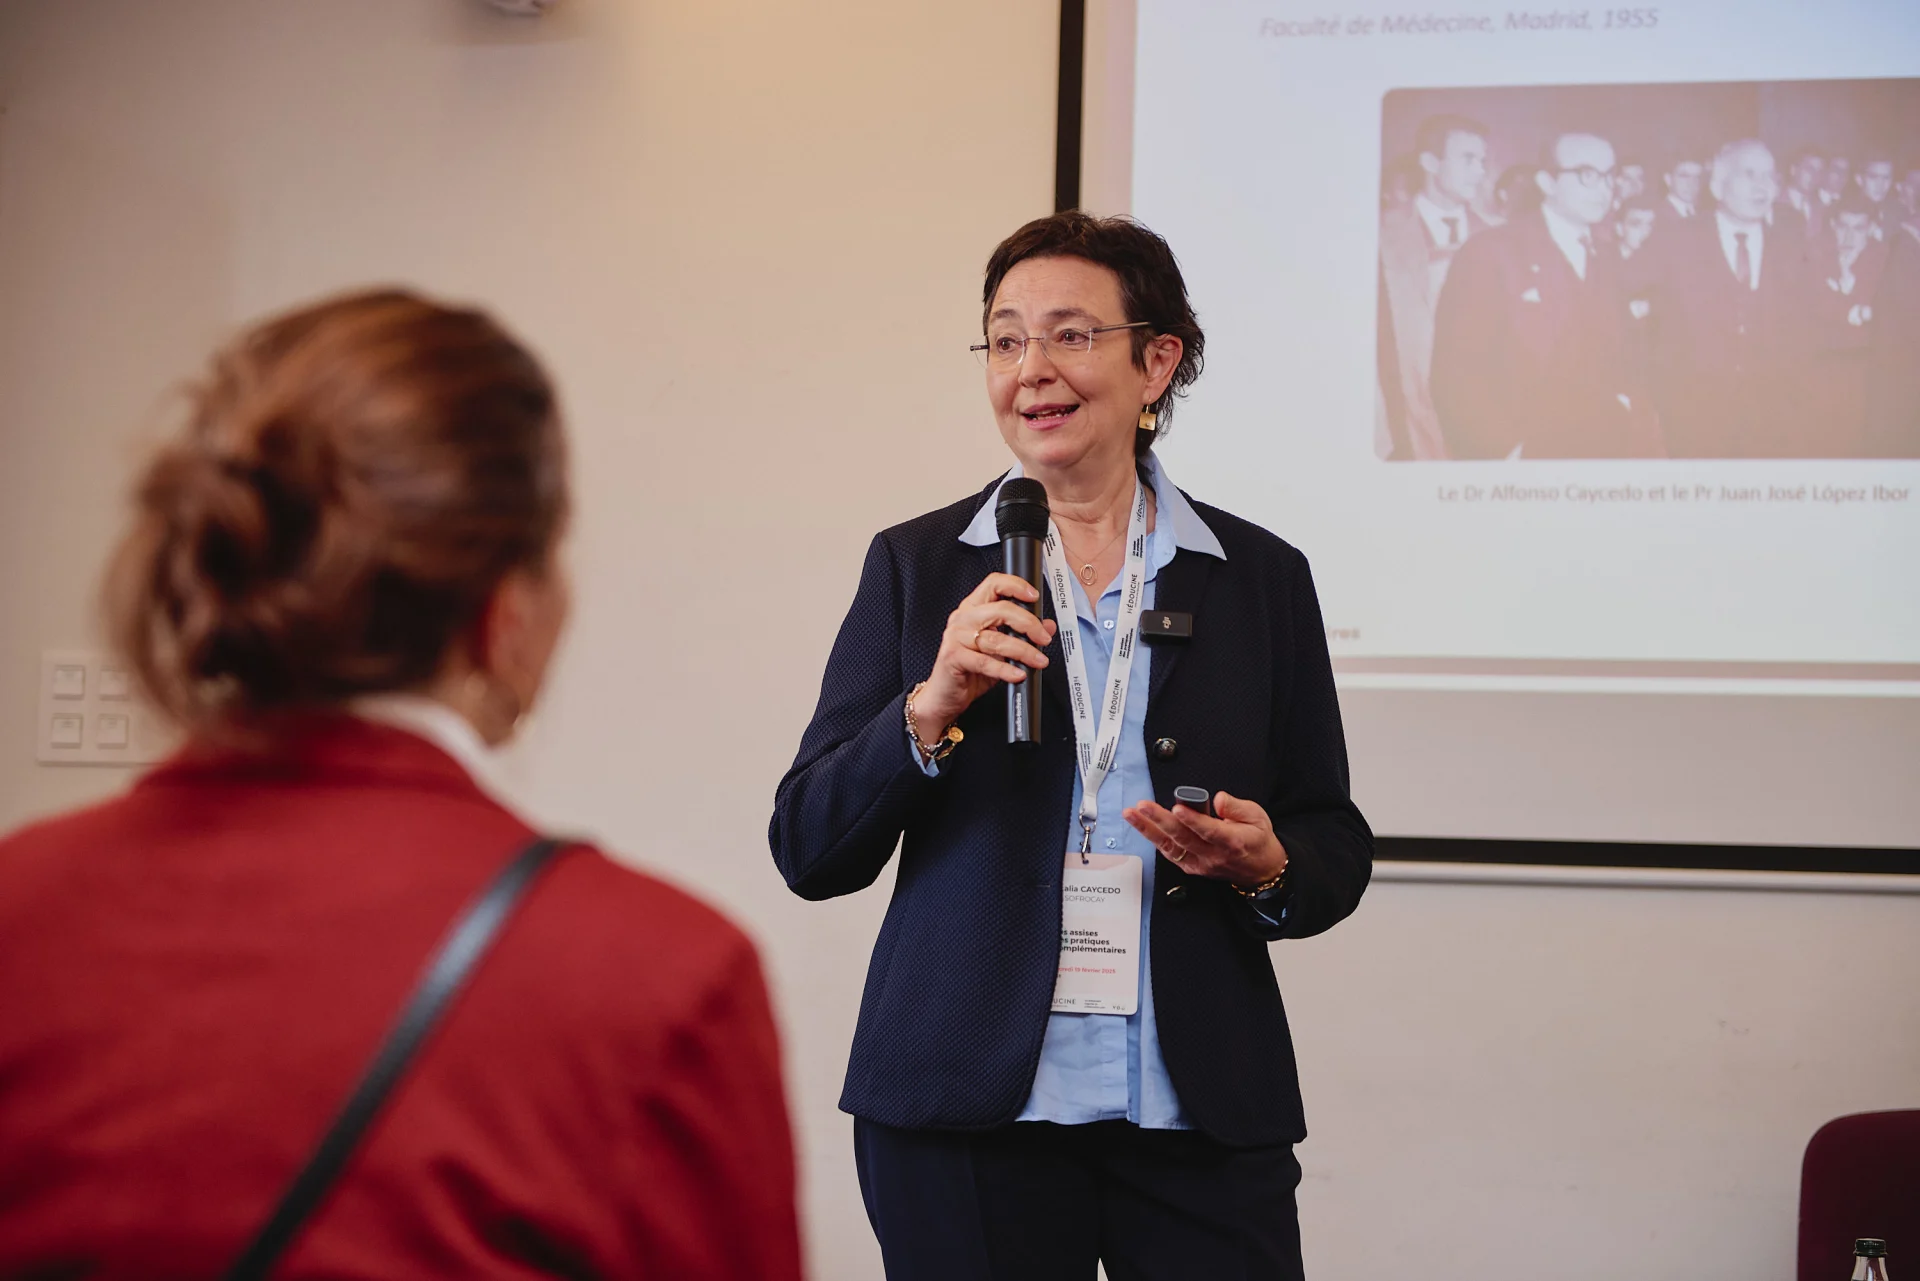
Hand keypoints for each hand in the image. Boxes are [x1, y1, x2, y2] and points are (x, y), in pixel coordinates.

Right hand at [909, 572, 1057, 739]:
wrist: (945, 694)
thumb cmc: (970, 669)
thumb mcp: (1000, 650)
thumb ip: (1022, 635)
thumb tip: (1047, 626)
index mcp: (973, 608)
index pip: (993, 584)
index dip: (1016, 586)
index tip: (1034, 597)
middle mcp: (963, 618)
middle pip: (1001, 609)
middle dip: (1028, 624)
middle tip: (1043, 639)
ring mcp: (956, 636)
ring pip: (997, 638)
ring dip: (1023, 651)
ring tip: (1037, 660)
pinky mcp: (953, 657)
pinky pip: (985, 662)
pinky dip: (1005, 670)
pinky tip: (1018, 674)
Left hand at [1122, 791, 1287, 888]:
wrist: (1260, 871)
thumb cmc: (1257, 839)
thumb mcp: (1257, 816)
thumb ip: (1237, 807)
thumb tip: (1218, 799)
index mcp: (1233, 842)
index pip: (1209, 831)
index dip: (1192, 820)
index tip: (1177, 808)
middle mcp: (1213, 855)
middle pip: (1183, 838)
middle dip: (1159, 820)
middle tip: (1142, 806)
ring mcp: (1200, 864)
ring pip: (1170, 847)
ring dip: (1148, 830)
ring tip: (1131, 815)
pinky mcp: (1192, 867)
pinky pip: (1170, 853)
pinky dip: (1155, 840)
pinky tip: (1142, 826)